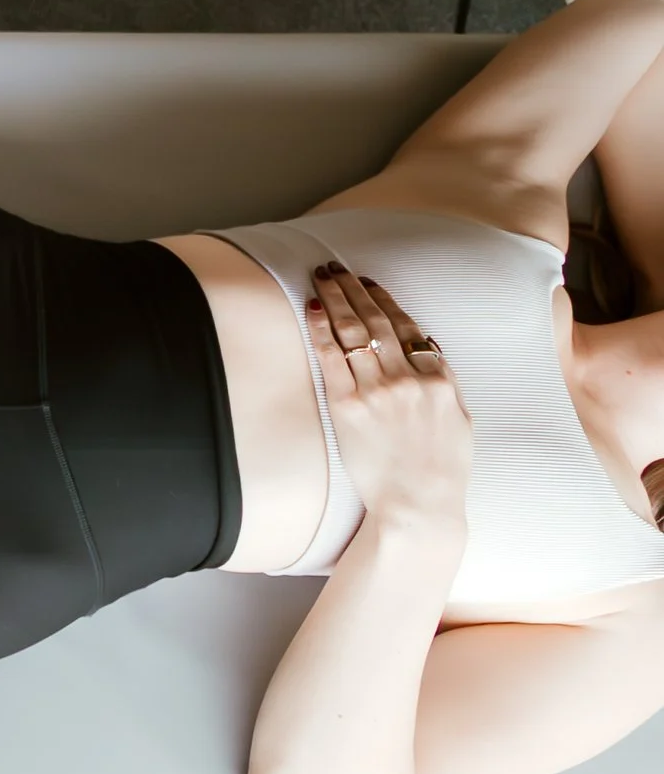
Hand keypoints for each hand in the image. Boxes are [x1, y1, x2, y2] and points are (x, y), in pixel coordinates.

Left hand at [307, 264, 472, 532]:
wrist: (419, 506)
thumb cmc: (442, 467)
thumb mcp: (460, 418)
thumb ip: (444, 379)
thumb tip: (426, 345)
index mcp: (439, 379)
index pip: (407, 327)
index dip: (385, 300)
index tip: (369, 282)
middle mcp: (408, 379)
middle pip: (376, 321)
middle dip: (354, 289)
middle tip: (335, 267)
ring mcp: (377, 392)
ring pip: (352, 332)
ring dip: (335, 299)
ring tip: (321, 277)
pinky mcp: (348, 407)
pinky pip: (331, 358)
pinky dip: (321, 330)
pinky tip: (313, 308)